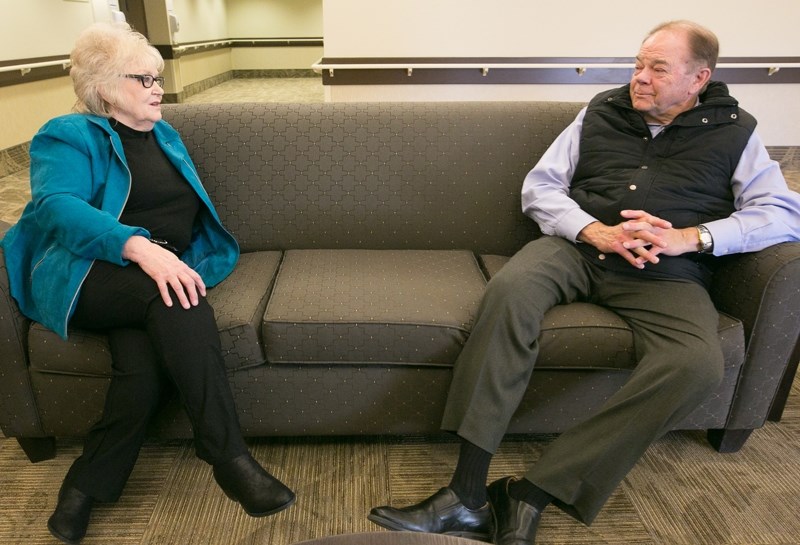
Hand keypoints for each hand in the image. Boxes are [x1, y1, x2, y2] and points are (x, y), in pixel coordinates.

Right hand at [121, 235, 205, 308]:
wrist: (146, 251)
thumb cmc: (160, 255)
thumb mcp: (174, 259)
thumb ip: (181, 267)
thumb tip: (187, 273)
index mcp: (182, 266)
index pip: (195, 276)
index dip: (201, 285)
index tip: (203, 294)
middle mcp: (177, 270)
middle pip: (189, 283)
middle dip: (194, 294)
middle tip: (195, 303)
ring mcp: (168, 273)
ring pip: (178, 287)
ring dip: (183, 298)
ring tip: (186, 306)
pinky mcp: (158, 276)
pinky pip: (163, 288)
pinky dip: (167, 297)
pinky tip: (169, 304)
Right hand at [578, 210, 698, 268]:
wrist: (598, 234)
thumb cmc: (615, 231)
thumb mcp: (627, 225)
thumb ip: (638, 225)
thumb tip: (652, 225)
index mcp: (633, 224)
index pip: (647, 221)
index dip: (658, 222)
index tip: (669, 225)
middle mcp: (629, 230)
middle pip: (644, 234)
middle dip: (655, 240)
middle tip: (666, 245)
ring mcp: (623, 239)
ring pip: (637, 247)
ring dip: (647, 255)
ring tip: (656, 261)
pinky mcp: (617, 247)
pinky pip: (627, 256)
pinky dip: (634, 262)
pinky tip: (641, 267)